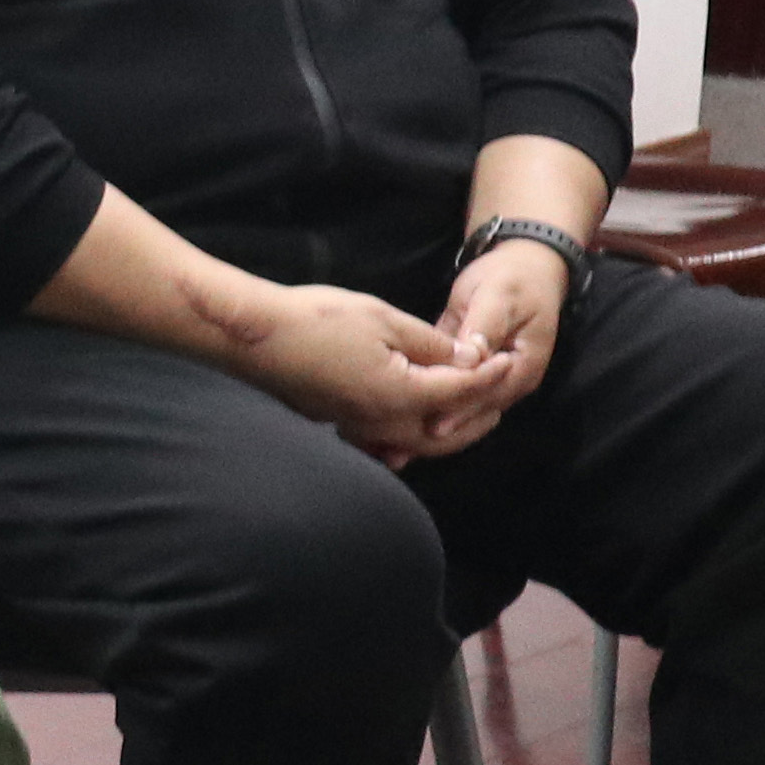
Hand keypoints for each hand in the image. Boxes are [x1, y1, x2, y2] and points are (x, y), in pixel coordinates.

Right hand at [193, 274, 495, 458]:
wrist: (253, 337)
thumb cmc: (317, 321)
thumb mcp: (384, 319)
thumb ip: (430, 344)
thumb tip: (463, 357)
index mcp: (400, 395)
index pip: (461, 391)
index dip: (490, 375)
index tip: (510, 360)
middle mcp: (382, 422)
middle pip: (445, 436)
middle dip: (477, 418)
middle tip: (500, 399)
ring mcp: (356, 427)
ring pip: (415, 445)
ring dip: (447, 431)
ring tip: (466, 412)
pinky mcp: (337, 422)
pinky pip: (387, 439)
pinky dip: (412, 434)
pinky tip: (414, 418)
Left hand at [403, 240, 572, 457]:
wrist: (520, 265)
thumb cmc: (512, 278)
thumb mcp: (499, 297)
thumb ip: (485, 326)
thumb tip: (473, 355)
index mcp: (521, 367)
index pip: (490, 397)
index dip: (462, 412)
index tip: (433, 427)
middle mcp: (506, 382)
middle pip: (471, 414)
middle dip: (438, 432)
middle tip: (399, 449)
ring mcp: (484, 381)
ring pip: (454, 410)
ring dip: (423, 428)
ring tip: (389, 450)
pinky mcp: (462, 372)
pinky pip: (441, 395)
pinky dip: (418, 409)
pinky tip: (386, 426)